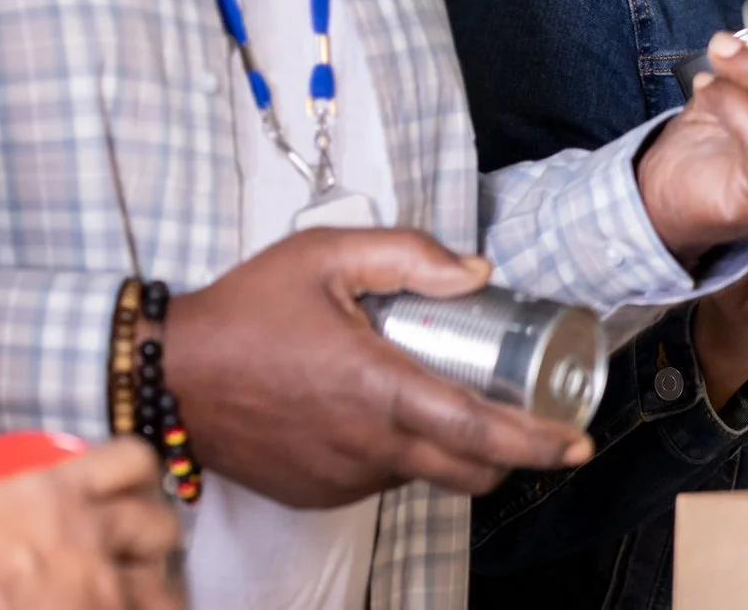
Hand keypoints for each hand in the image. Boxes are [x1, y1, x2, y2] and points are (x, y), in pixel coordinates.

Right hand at [0, 439, 181, 609]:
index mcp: (55, 496)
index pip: (132, 460)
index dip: (137, 469)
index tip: (128, 482)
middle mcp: (92, 539)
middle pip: (162, 525)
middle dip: (153, 534)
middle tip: (133, 546)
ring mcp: (102, 592)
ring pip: (163, 587)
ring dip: (153, 589)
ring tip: (136, 594)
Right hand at [159, 227, 591, 509]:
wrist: (170, 374)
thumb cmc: (246, 309)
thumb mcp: (325, 255)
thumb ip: (407, 255)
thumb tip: (476, 273)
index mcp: (378, 388)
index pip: (478, 431)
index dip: (536, 442)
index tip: (576, 443)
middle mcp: (368, 445)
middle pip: (468, 470)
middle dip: (511, 452)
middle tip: (528, 417)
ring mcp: (343, 477)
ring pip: (425, 474)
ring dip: (450, 447)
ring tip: (440, 392)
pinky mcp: (319, 493)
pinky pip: (381, 479)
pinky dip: (400, 453)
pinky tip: (381, 410)